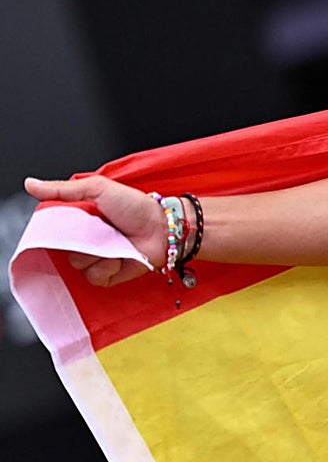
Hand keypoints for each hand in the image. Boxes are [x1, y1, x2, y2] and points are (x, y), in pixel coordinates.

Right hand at [24, 175, 164, 285]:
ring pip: (77, 264)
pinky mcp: (108, 275)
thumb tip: (31, 184)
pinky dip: (106, 268)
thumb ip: (63, 189)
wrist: (162, 228)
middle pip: (63, 249)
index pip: (53, 230)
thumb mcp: (98, 188)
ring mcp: (96, 258)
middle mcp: (85, 240)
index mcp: (79, 220)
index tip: (71, 222)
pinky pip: (93, 277)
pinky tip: (119, 257)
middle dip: (81, 240)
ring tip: (114, 242)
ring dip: (96, 253)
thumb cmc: (135, 206)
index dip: (57, 229)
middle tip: (100, 229)